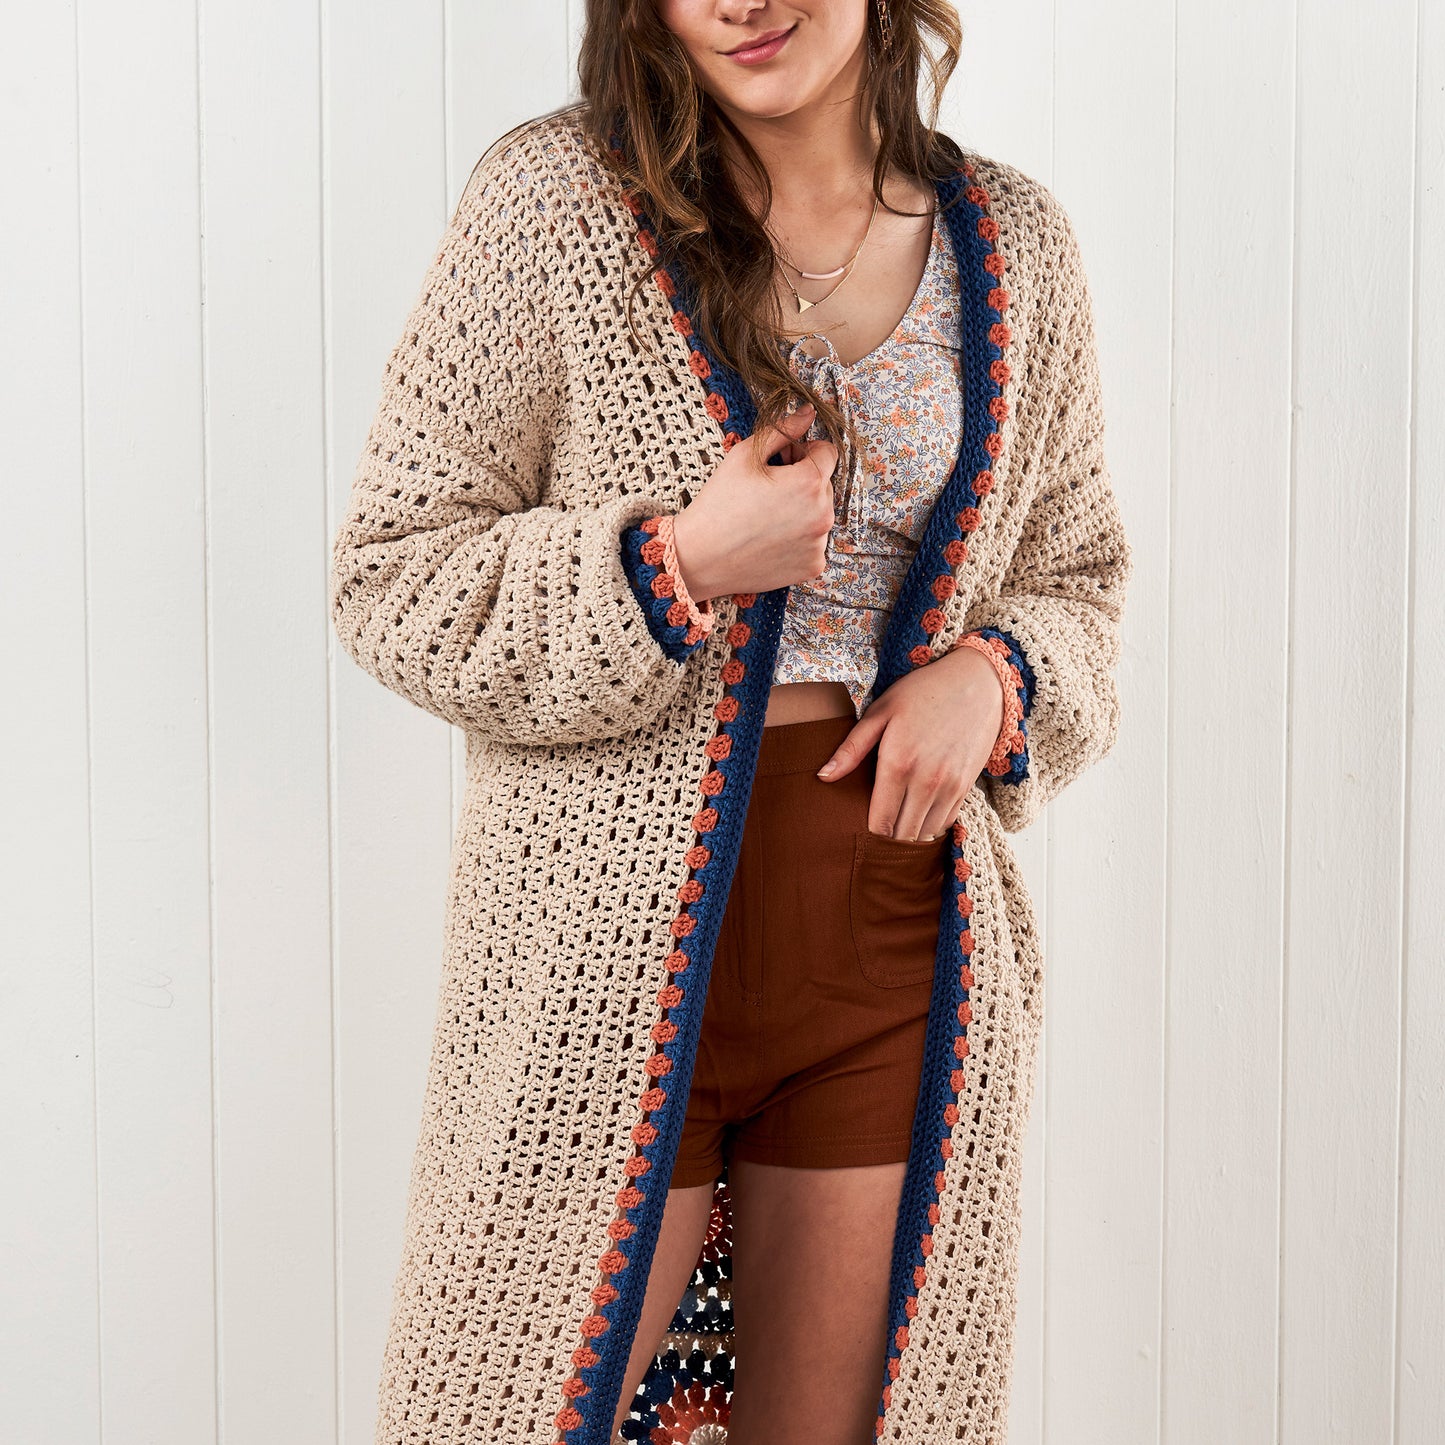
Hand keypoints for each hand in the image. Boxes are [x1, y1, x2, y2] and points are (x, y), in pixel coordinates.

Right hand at [670, 403, 839, 601]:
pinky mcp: (813, 567)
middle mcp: (823, 515)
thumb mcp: (746, 456)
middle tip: (768, 490)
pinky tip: (770, 538)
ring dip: (803, 510)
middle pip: (825, 484)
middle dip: (803, 481)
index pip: (828, 452)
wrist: (700, 557)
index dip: (803, 451)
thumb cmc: (719, 502)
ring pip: (820, 514)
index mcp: (809, 482)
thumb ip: (783, 430)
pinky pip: (815, 543)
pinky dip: (799, 539)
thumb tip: (809, 412)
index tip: (780, 461)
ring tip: (767, 516)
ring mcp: (819, 544)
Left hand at [815, 646, 1006, 838]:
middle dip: (886, 840)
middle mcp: (926, 782)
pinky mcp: (966, 788)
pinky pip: (945, 823)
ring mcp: (950, 787)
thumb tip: (822, 777)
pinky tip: (917, 815)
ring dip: (908, 836)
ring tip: (894, 828)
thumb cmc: (921, 694)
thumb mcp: (881, 712)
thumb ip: (851, 749)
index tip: (858, 831)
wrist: (977, 683)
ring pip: (924, 834)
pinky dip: (929, 826)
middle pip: (902, 836)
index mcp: (898, 764)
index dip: (867, 834)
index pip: (880, 823)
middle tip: (874, 834)